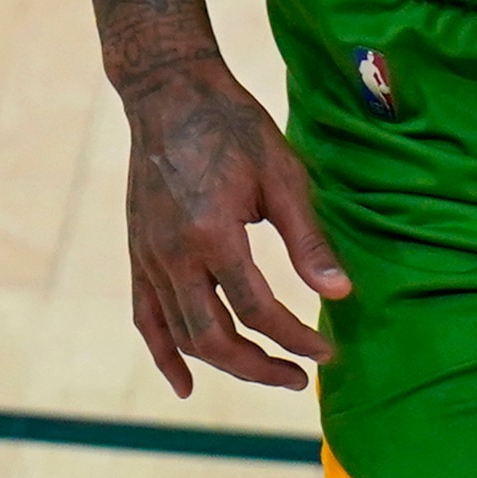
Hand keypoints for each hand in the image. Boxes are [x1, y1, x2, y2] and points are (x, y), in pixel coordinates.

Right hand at [120, 61, 354, 395]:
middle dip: (258, 367)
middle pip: (214, 337)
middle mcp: (173, 254)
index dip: (295, 339)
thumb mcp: (282, 174)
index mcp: (213, 234)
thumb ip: (307, 241)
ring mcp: (148, 256)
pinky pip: (145, 316)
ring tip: (264, 372)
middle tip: (298, 377)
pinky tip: (184, 384)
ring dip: (223, 364)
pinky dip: (163, 353)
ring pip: (181, 335)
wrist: (170, 92)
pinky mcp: (137, 252)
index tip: (325, 352)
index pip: (258, 310)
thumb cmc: (233, 126)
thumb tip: (340, 294)